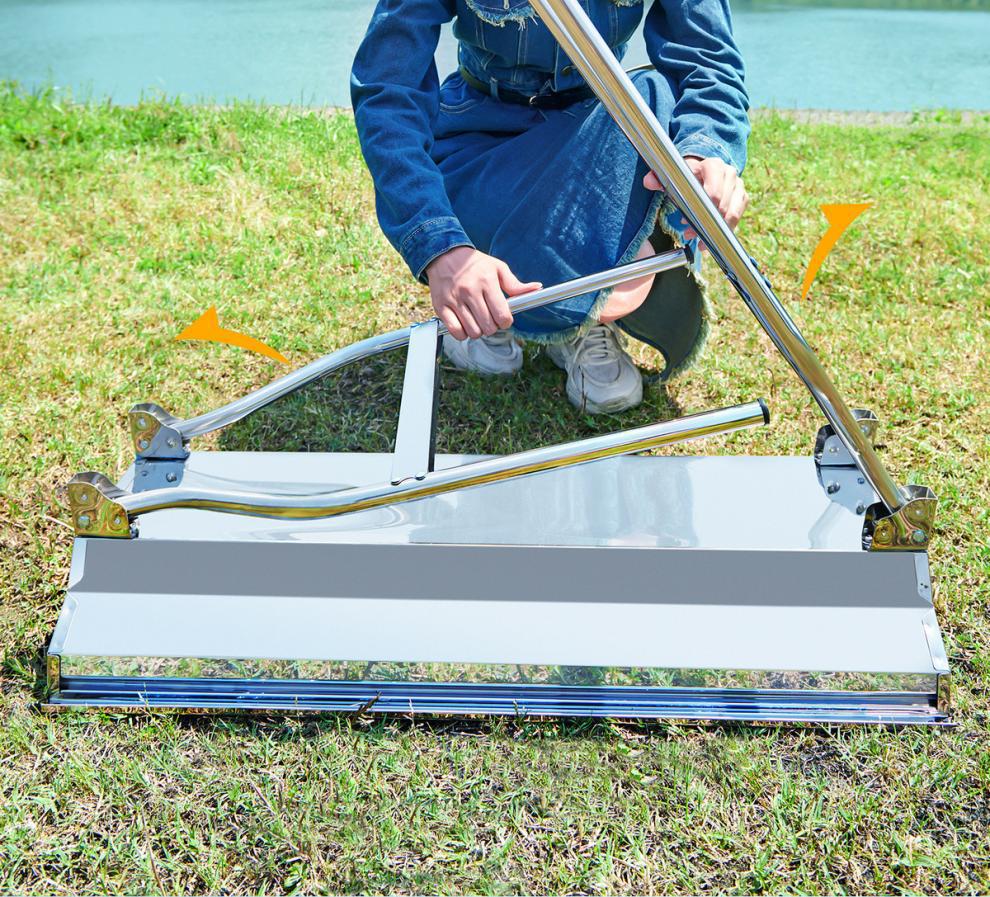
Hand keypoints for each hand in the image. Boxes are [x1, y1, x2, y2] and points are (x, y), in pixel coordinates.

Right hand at [426, 247, 540, 340]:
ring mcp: (454, 300)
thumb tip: (537, 288)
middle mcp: (470, 291)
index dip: (506, 322)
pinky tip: (465, 324)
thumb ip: (515, 284)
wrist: (445, 255)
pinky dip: (462, 333)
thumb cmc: (475, 264)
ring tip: (477, 320)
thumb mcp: (498, 268)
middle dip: (493, 327)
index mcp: (487, 282)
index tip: (503, 318)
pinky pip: (456, 331)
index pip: (502, 315)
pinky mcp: (441, 306)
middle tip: (490, 319)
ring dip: (478, 331)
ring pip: (473, 331)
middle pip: (488, 327)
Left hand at [643, 156, 747, 244]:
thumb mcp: (674, 176)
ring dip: (714, 230)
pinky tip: (710, 241)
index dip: (701, 209)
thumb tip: (649, 181)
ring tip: (699, 240)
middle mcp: (729, 173)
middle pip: (721, 205)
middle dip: (704, 223)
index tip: (685, 221)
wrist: (705, 170)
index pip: (712, 191)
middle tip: (688, 233)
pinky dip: (723, 232)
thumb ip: (659, 179)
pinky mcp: (742, 198)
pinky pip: (736, 218)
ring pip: (731, 214)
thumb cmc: (688, 176)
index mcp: (712, 166)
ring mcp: (738, 186)